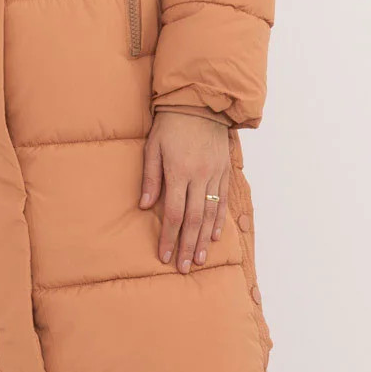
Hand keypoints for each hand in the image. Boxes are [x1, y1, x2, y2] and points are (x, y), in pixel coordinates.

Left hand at [140, 111, 230, 271]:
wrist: (201, 103)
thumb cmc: (170, 125)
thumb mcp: (153, 147)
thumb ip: (150, 178)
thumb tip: (145, 207)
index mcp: (179, 172)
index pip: (174, 214)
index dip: (169, 238)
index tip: (165, 256)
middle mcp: (200, 176)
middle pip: (194, 220)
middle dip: (188, 246)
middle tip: (185, 268)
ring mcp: (215, 174)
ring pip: (211, 213)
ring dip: (205, 239)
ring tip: (201, 259)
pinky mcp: (225, 170)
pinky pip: (223, 200)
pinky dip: (219, 220)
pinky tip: (215, 235)